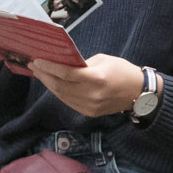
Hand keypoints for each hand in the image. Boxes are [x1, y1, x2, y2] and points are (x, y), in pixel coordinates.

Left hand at [27, 51, 147, 117]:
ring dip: (49, 84)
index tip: (37, 60)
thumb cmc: (122, 71)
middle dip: (44, 75)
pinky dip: (58, 92)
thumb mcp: (104, 60)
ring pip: (62, 95)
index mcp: (97, 79)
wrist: (138, 93)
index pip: (66, 73)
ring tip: (40, 74)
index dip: (49, 67)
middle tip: (34, 65)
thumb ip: (82, 63)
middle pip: (60, 86)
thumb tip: (63, 64)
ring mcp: (90, 106)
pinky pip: (69, 102)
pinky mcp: (89, 112)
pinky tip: (52, 84)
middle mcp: (92, 95)